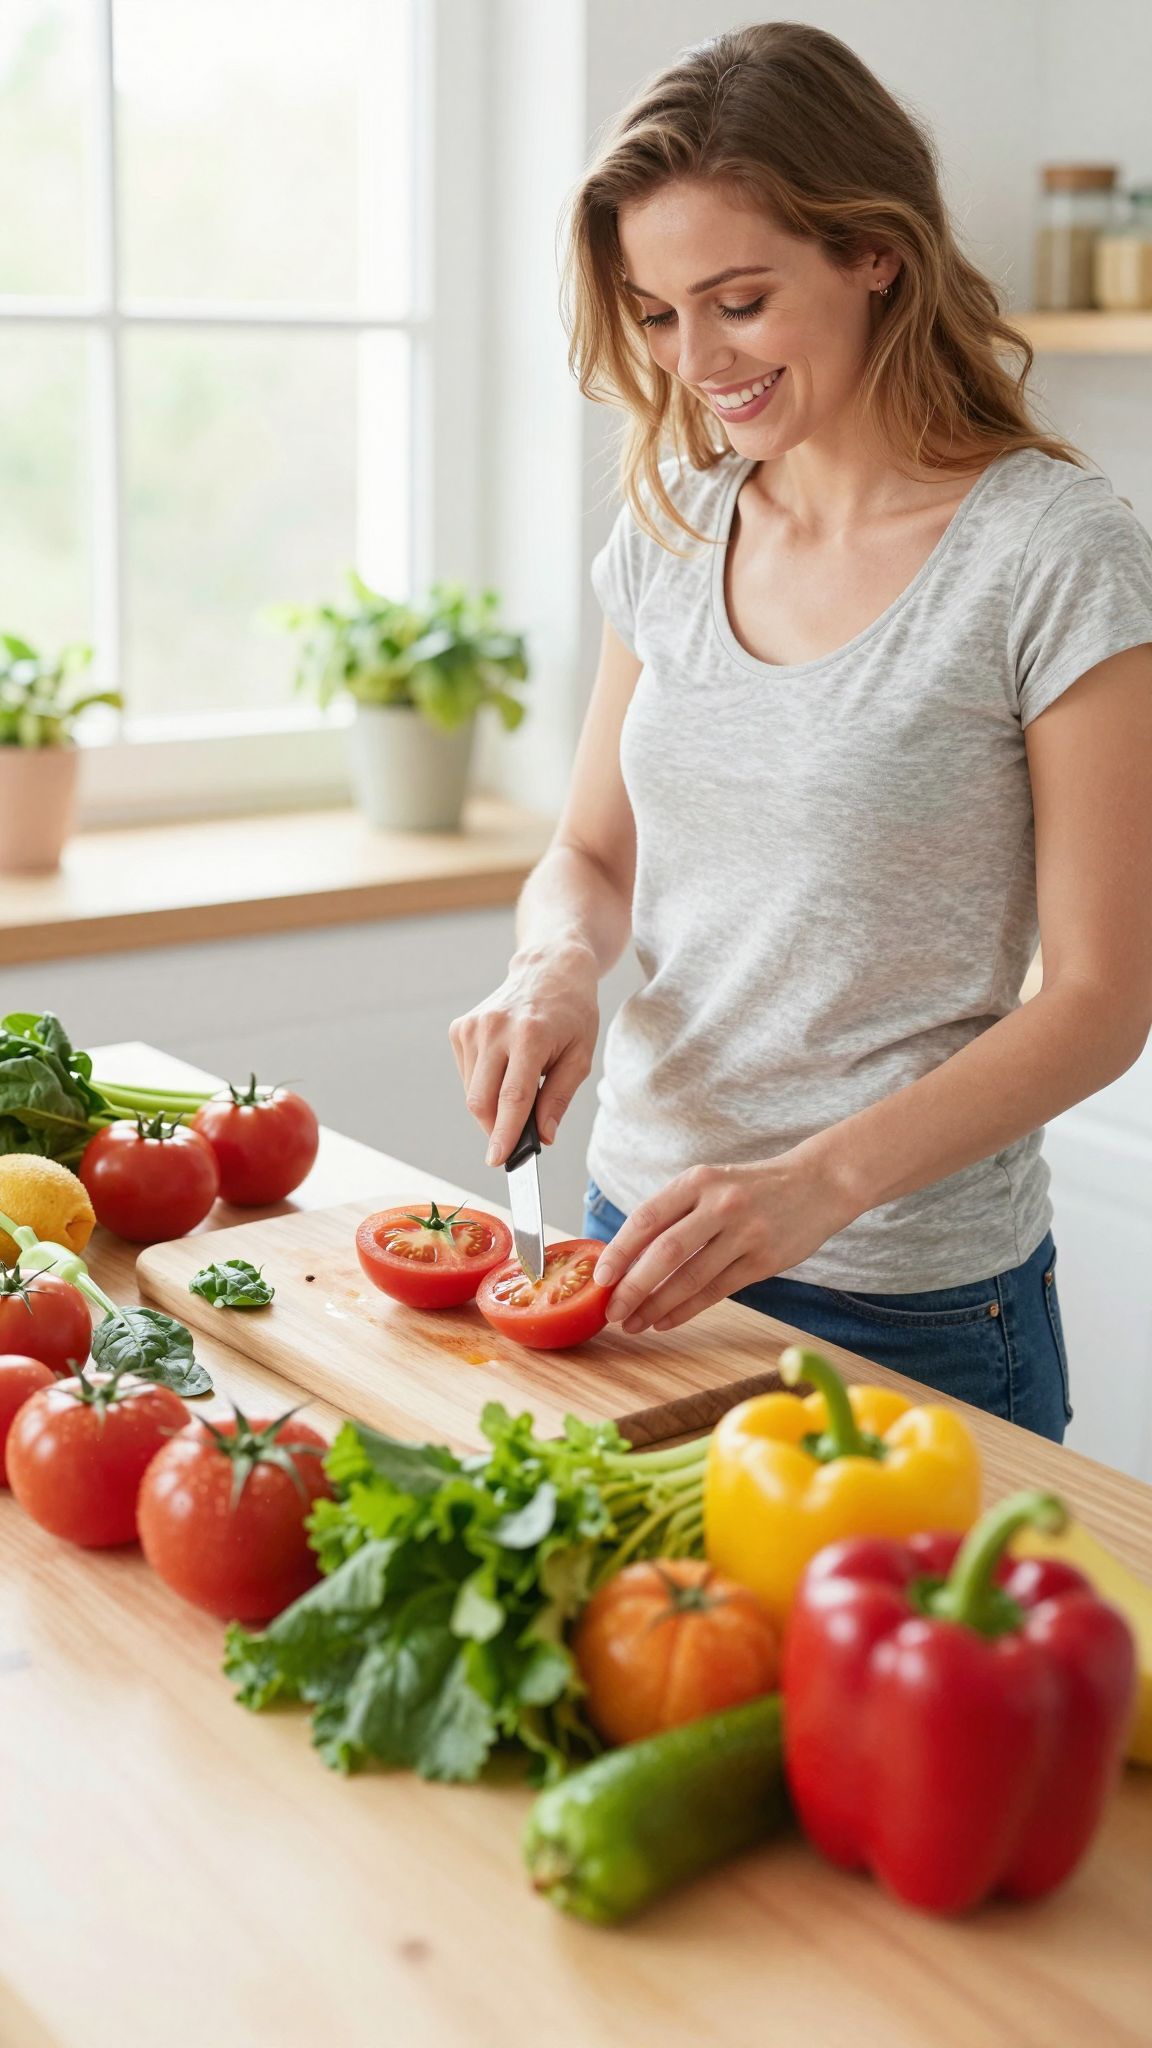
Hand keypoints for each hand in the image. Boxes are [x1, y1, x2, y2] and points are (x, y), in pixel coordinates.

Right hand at [449, 943, 599, 1165]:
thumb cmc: (571, 1013)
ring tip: (519, 1086)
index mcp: (530, 1035)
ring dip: (492, 1106)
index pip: (512, 1097)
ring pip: (472, 1092)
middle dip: (495, 1128)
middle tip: (515, 1139)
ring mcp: (473, 1027)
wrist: (549, 969)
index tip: (498, 1160)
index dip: (504, 1134)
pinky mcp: (460, 1028)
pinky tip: (504, 1068)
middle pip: (482, 1100)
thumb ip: (559, 1097)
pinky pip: (467, 1075)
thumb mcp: (580, 1055)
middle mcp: (495, 1029)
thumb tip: (542, 1136)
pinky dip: (484, 1085)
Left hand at [591, 1147, 857, 1334]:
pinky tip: (665, 1322)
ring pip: (691, 1277)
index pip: (647, 1218)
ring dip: (657, 1305)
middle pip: (666, 1252)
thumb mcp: (711, 1183)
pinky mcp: (764, 1260)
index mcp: (698, 1181)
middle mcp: (721, 1204)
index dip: (620, 1251)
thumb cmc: (751, 1189)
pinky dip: (686, 1310)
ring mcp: (745, 1233)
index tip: (600, 1278)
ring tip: (634, 1323)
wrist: (818, 1185)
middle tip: (611, 1311)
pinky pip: (716, 1291)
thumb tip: (626, 1257)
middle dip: (633, 1287)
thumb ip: (674, 1212)